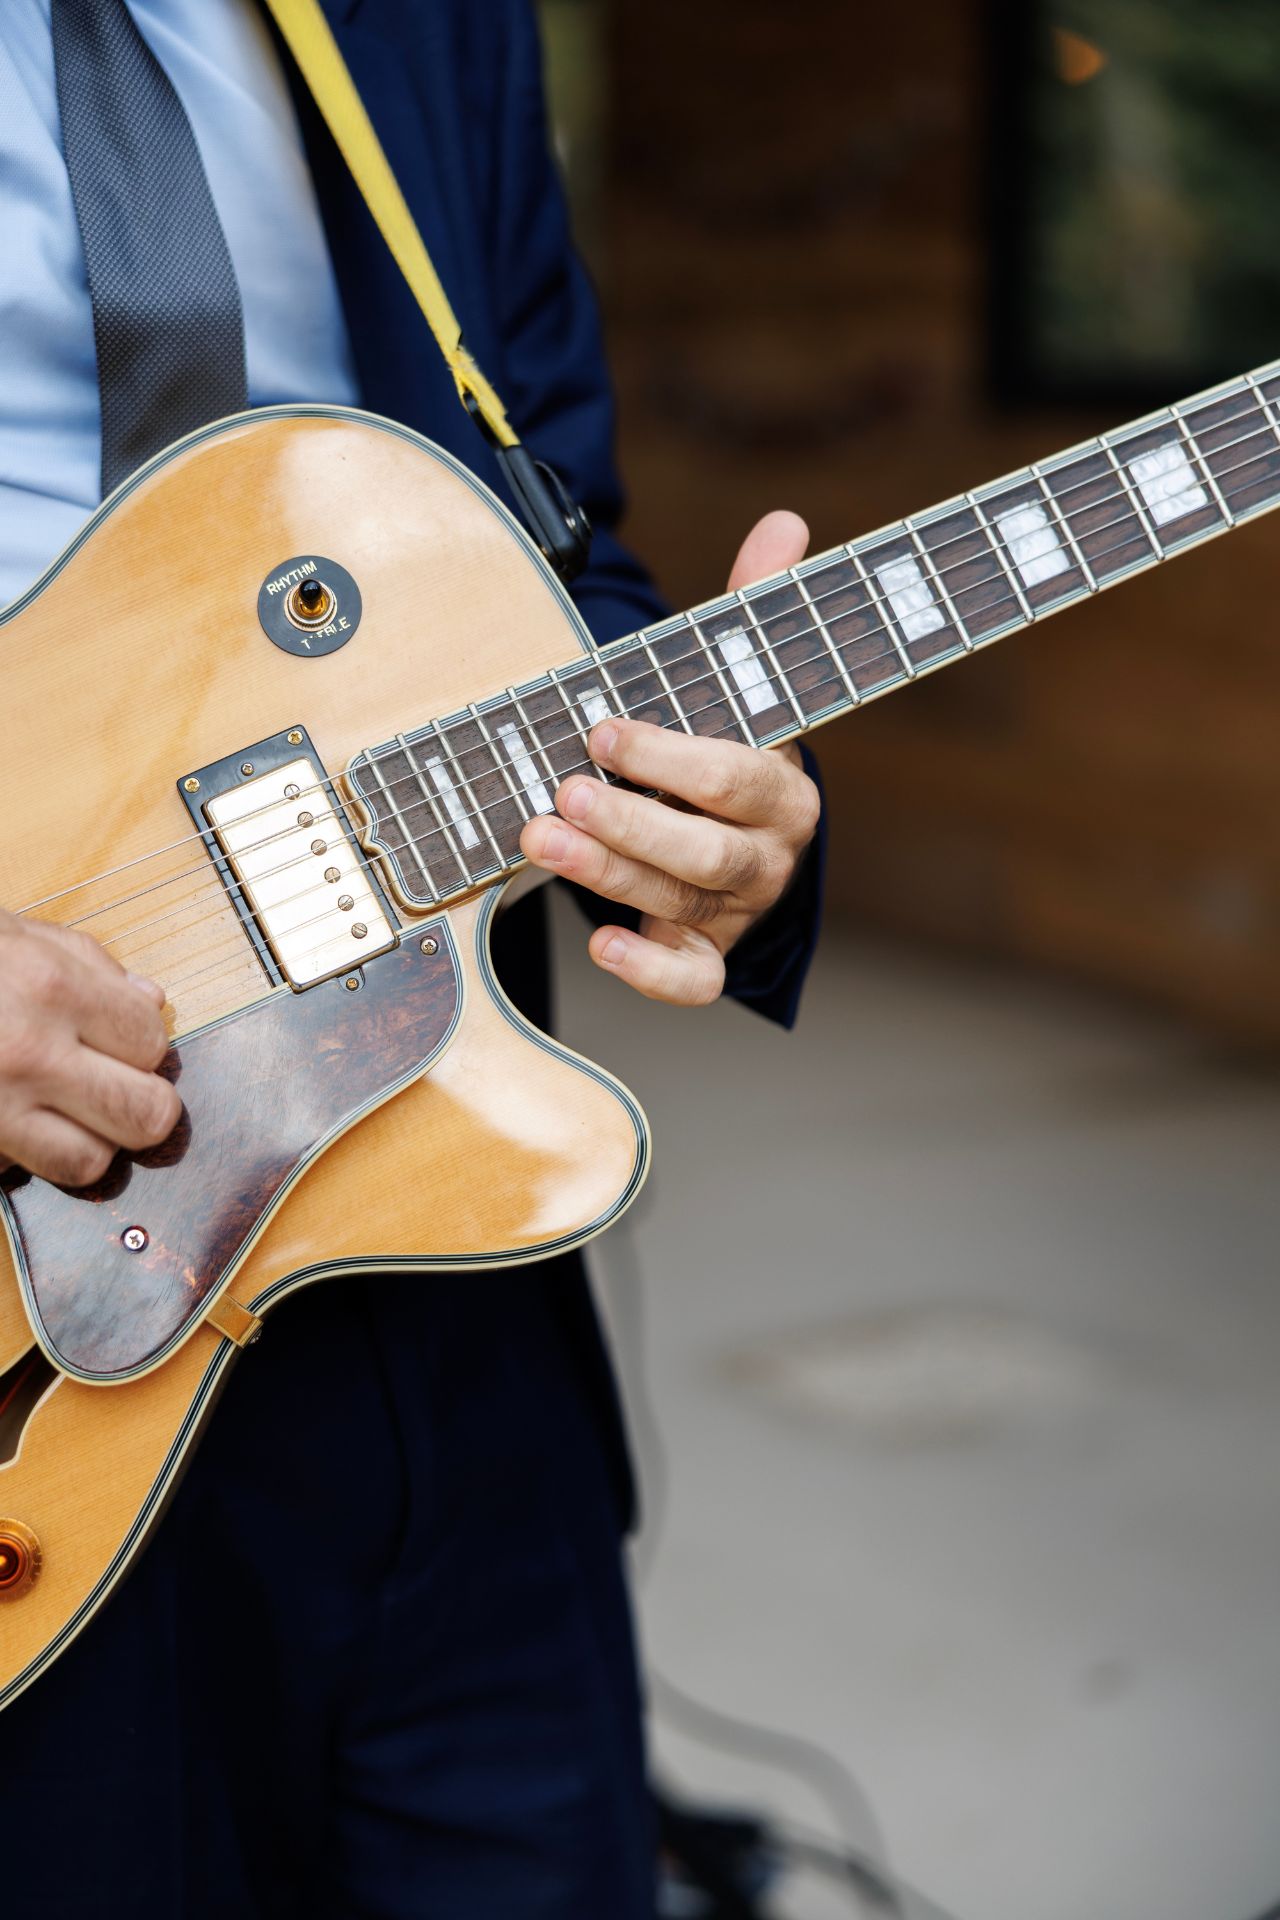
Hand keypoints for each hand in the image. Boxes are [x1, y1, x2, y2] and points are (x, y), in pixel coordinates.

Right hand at [0, 913, 179, 1185]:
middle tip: (115, 1089)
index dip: (143, 1044)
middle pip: (143, 1115)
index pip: (151, 1042)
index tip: (123, 1040)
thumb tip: (151, 1005)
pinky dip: (22, 1156)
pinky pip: (18, 1173)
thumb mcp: (16, 931)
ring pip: (87, 1163)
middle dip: (140, 1104)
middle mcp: (28, 1053)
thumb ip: (91, 964)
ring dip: (86, 1142)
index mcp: (51, 988)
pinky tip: (12, 1122)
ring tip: (63, 1114)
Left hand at [521, 510, 819, 1004]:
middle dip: (632, 823)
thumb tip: (784, 522)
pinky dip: (650, 972)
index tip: (602, 729)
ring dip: (607, 874)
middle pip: (707, 852)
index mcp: (782, 786)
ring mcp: (738, 910)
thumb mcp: (740, 683)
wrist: (747, 840)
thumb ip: (753, 609)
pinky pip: (692, 981)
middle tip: (561, 791)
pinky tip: (602, 945)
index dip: (670, 757)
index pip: (735, 774)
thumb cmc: (727, 752)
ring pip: (681, 903)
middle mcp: (768, 854)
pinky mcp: (710, 955)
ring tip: (538, 837)